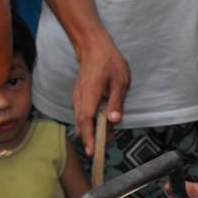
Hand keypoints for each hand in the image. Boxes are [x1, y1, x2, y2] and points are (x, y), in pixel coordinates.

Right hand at [73, 33, 130, 155]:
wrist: (94, 47)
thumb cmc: (109, 62)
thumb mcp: (120, 82)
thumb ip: (116, 102)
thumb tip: (114, 121)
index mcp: (90, 94)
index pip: (87, 121)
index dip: (89, 137)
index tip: (92, 151)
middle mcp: (80, 98)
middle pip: (82, 124)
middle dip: (91, 138)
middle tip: (105, 147)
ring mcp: (78, 97)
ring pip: (81, 120)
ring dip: (91, 131)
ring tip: (107, 137)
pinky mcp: (80, 96)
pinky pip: (82, 113)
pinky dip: (90, 122)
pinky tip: (101, 124)